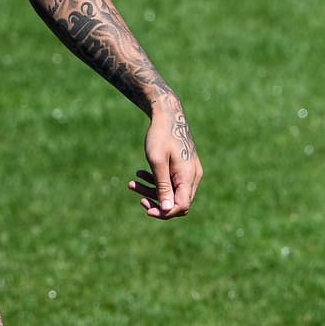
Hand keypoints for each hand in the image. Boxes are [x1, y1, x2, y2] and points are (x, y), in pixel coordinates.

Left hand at [127, 102, 201, 218]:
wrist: (167, 113)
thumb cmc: (160, 135)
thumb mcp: (157, 161)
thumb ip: (162, 186)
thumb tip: (167, 211)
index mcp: (188, 176)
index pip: (182, 206)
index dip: (165, 212)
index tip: (146, 209)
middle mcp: (192, 176)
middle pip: (177, 201)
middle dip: (156, 201)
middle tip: (137, 195)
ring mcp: (189, 172)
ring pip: (172, 192)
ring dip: (152, 190)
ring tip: (132, 183)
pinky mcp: (183, 167)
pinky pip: (172, 182)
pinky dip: (156, 181)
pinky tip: (140, 173)